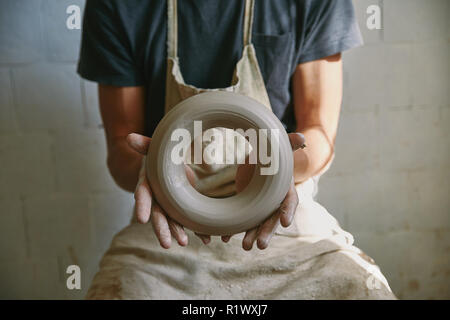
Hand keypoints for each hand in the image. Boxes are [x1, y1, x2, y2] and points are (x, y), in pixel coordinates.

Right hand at [127, 133, 199, 248]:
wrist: (172, 160)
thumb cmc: (161, 155)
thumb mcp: (155, 149)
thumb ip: (145, 144)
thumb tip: (129, 138)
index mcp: (148, 182)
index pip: (143, 194)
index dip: (142, 206)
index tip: (141, 219)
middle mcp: (157, 196)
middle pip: (157, 214)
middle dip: (161, 229)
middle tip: (166, 244)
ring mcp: (169, 204)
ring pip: (172, 220)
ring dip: (177, 232)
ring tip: (183, 243)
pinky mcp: (182, 207)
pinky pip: (189, 220)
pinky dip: (197, 230)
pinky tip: (205, 239)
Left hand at [232, 132, 305, 249]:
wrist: (260, 160)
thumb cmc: (273, 154)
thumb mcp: (280, 149)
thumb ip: (289, 144)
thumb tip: (302, 138)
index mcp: (285, 189)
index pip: (290, 201)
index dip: (288, 211)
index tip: (286, 223)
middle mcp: (274, 202)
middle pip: (273, 219)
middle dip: (267, 232)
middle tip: (261, 246)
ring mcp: (261, 208)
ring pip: (257, 224)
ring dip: (251, 235)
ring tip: (245, 247)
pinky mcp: (248, 208)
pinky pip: (242, 221)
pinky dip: (234, 230)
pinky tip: (225, 238)